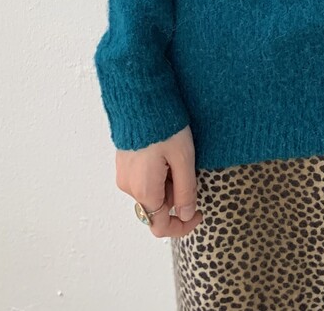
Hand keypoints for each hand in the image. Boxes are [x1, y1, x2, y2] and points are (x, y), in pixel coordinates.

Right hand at [115, 123, 202, 238]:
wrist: (141, 97)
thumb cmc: (164, 126)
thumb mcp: (183, 159)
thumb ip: (185, 191)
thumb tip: (186, 215)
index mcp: (144, 191)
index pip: (161, 226)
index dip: (183, 225)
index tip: (199, 213)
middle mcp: (129, 187)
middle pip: (157, 207)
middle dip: (176, 194)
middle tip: (187, 167)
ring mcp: (124, 174)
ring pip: (151, 192)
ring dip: (167, 182)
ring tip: (175, 155)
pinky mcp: (124, 162)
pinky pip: (143, 179)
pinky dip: (157, 173)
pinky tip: (164, 152)